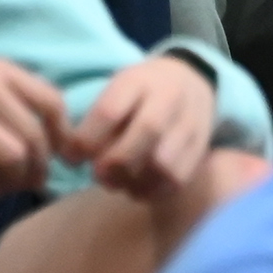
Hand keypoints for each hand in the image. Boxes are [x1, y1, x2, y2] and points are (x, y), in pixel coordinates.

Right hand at [0, 52, 67, 195]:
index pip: (53, 102)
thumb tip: (41, 125)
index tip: (62, 151)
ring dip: (20, 179)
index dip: (63, 132)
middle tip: (38, 179)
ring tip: (16, 187)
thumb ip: (9, 91)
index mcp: (4, 71)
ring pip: (13, 157)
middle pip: (35, 137)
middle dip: (42, 165)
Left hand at [67, 55, 216, 200]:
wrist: (192, 82)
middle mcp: (170, 98)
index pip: (110, 110)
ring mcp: (190, 123)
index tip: (72, 158)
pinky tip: (139, 186)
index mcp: (139, 81)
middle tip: (98, 174)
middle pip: (147, 131)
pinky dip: (152, 191)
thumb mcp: (117, 91)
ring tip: (120, 183)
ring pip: (166, 162)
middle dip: (115, 162)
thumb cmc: (141, 93)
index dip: (85, 141)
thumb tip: (72, 157)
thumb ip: (95, 121)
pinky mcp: (200, 149)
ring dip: (134, 181)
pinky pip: (177, 180)